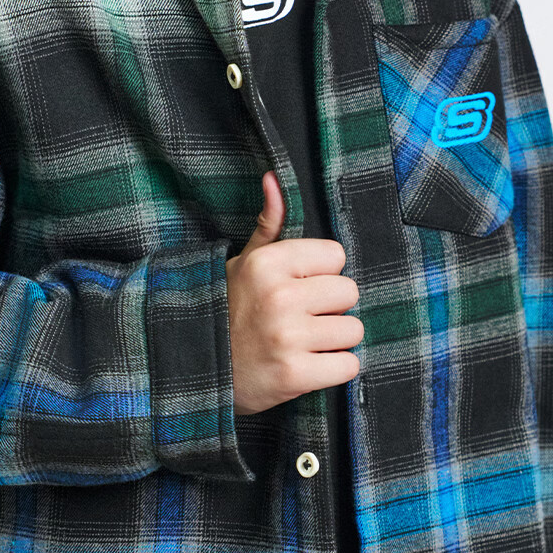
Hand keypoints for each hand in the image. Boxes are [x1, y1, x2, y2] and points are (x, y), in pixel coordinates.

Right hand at [225, 170, 363, 414]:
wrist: (199, 371)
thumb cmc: (229, 309)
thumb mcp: (244, 263)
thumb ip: (270, 223)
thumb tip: (274, 178)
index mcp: (268, 264)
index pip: (336, 255)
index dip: (322, 272)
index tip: (302, 286)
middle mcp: (279, 297)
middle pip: (349, 291)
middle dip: (333, 307)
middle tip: (305, 318)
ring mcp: (287, 338)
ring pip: (353, 330)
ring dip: (336, 340)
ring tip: (307, 342)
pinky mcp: (294, 375)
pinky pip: (348, 365)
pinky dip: (335, 368)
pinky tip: (311, 365)